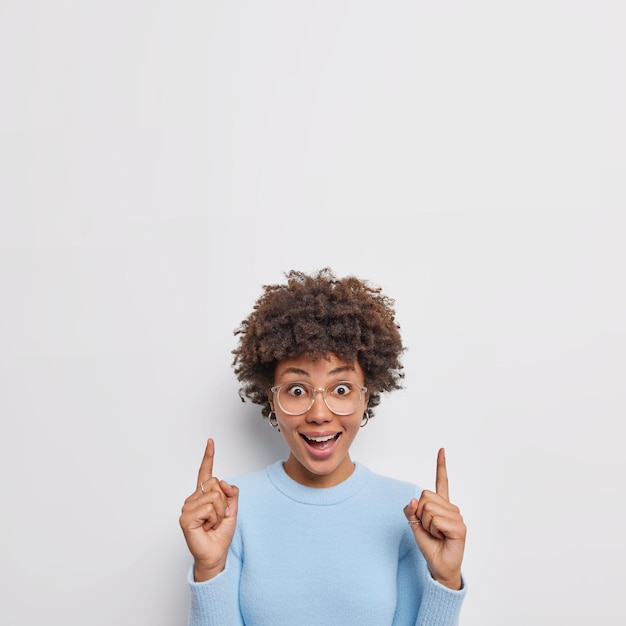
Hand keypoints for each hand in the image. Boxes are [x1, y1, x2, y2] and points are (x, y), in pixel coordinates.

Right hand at [179, 438, 238, 581]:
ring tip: (212, 523)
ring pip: (214, 496)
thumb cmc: (220, 533)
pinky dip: (214, 518)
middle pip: (215, 484)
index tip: (210, 442)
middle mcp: (193, 499)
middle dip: (224, 502)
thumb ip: (231, 493)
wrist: (216, 554)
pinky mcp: (185, 518)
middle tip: (218, 517)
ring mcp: (187, 507)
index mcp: (203, 495)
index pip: (205, 472)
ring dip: (220, 512)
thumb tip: (223, 482)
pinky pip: (209, 508)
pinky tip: (206, 527)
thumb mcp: (232, 510)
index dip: (208, 457)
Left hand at [404, 448, 465, 589]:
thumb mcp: (414, 525)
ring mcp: (456, 516)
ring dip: (426, 524)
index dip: (441, 465)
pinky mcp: (459, 527)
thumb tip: (413, 499)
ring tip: (436, 534)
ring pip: (429, 509)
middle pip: (425, 497)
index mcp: (441, 505)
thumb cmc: (430, 545)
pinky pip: (436, 520)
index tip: (442, 450)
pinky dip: (432, 530)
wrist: (438, 566)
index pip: (442, 481)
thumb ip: (411, 511)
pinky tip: (441, 537)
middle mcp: (451, 508)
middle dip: (420, 514)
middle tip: (429, 528)